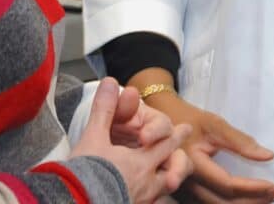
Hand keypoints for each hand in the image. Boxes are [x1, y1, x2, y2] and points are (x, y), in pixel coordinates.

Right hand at [71, 78, 193, 202]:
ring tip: (168, 182)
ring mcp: (138, 202)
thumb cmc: (86, 174)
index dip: (175, 134)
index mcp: (140, 163)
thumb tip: (110, 82)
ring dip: (164, 183)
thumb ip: (104, 110)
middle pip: (167, 170)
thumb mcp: (93, 138)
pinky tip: (144, 199)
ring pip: (159, 191)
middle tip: (184, 158)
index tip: (187, 128)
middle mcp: (145, 185)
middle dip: (176, 161)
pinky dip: (150, 199)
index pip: (165, 145)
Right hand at [143, 92, 273, 202]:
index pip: (228, 185)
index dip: (253, 188)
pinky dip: (233, 202)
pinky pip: (212, 202)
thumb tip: (268, 156)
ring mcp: (185, 190)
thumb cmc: (189, 118)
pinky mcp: (188, 191)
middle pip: (224, 203)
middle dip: (253, 201)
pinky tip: (247, 197)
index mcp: (193, 164)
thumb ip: (240, 141)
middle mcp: (187, 183)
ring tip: (266, 197)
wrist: (163, 121)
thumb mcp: (213, 122)